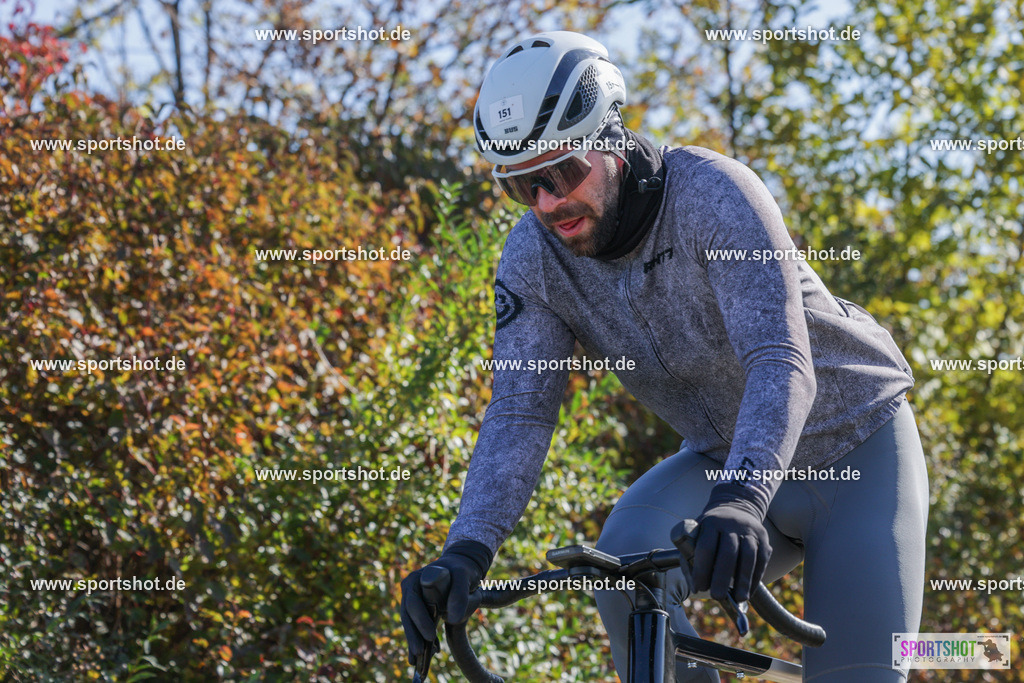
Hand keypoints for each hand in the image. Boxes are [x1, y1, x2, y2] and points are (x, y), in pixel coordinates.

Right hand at [400, 540, 492, 664]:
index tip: (430, 636)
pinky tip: (428, 652)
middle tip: (421, 652)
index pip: (413, 602)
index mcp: (415, 579)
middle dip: (414, 635)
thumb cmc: (461, 569)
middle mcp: (410, 590)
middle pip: (408, 615)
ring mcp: (413, 600)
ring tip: (419, 658)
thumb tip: (453, 619)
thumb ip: (459, 594)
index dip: (420, 620)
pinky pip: (417, 625)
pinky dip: (421, 638)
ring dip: (415, 639)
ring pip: (411, 623)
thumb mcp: (463, 576)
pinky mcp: (420, 609)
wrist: (461, 566)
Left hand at [688, 483, 770, 602]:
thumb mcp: (696, 536)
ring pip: (748, 556)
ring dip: (743, 580)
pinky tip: (749, 591)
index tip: (699, 587)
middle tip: (717, 596)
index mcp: (711, 523)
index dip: (702, 569)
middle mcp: (731, 524)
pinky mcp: (763, 538)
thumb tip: (695, 587)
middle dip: (722, 577)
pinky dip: (755, 578)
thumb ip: (691, 559)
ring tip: (738, 599)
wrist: (735, 508)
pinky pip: (761, 560)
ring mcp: (749, 530)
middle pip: (728, 553)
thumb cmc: (711, 530)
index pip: (706, 547)